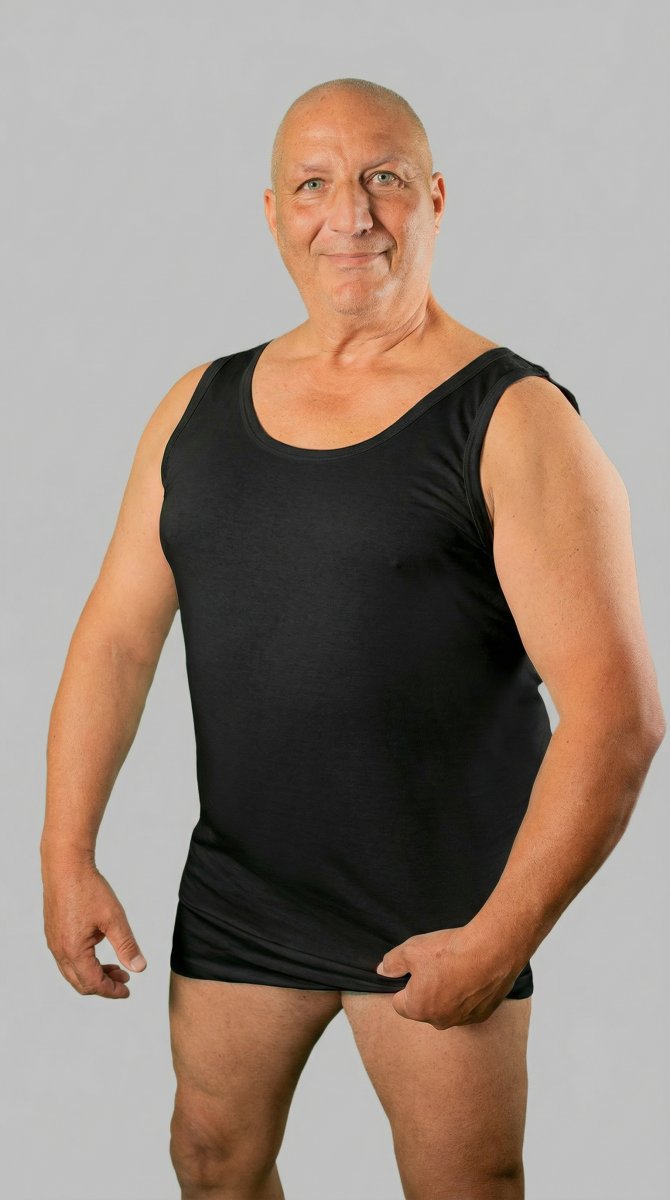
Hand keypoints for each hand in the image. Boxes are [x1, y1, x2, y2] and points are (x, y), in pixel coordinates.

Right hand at [41, 857, 146, 998]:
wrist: (66, 865)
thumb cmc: (88, 888)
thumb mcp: (114, 919)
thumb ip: (127, 946)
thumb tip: (139, 968)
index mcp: (73, 951)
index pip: (93, 983)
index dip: (112, 991)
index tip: (127, 991)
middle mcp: (59, 950)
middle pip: (80, 982)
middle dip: (104, 985)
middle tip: (125, 979)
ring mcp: (54, 941)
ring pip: (72, 971)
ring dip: (94, 973)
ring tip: (115, 966)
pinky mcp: (53, 932)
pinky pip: (67, 958)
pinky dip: (84, 962)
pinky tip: (98, 949)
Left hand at [375, 926, 521, 1027]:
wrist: (491, 951)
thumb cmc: (449, 951)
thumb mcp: (410, 949)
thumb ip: (392, 962)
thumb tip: (383, 970)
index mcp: (418, 1009)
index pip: (399, 1003)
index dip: (404, 984)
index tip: (415, 970)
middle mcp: (440, 1021)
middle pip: (424, 1007)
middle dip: (426, 990)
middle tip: (436, 966)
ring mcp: (463, 1020)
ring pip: (447, 1008)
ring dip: (448, 993)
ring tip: (456, 968)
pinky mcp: (483, 1015)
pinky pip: (467, 1007)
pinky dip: (467, 995)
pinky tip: (472, 975)